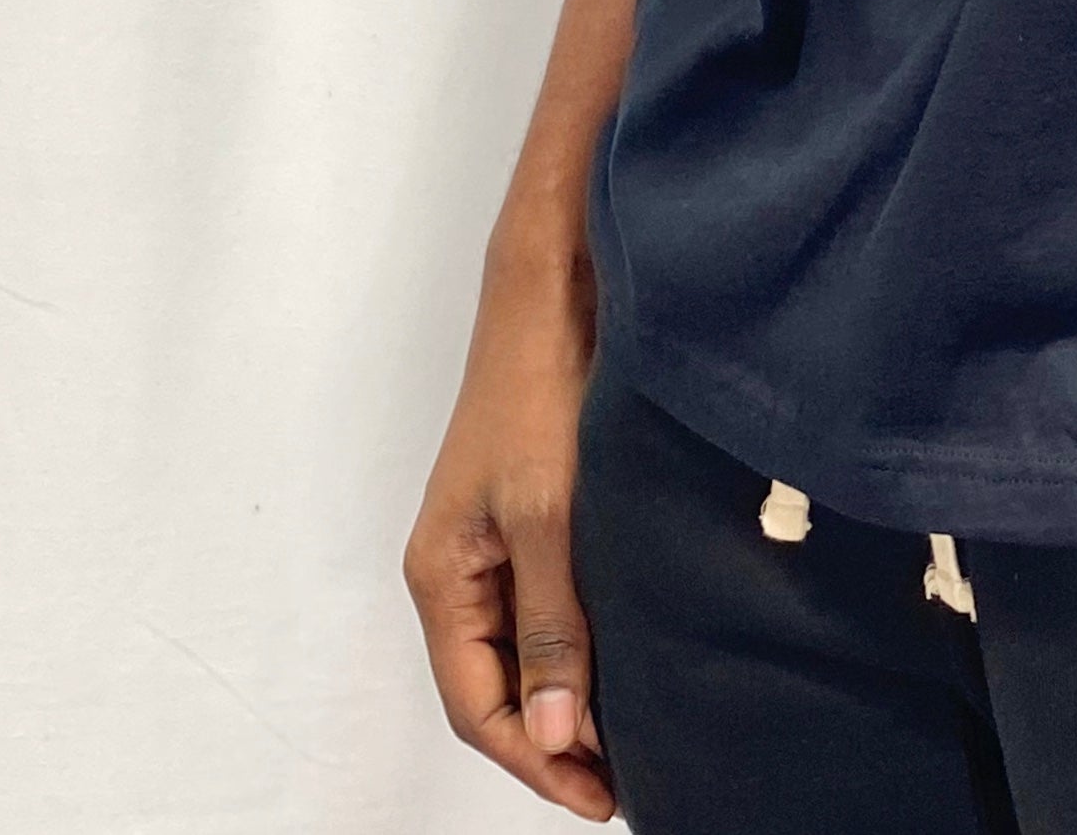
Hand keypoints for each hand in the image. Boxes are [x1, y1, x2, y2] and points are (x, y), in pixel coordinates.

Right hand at [403, 230, 615, 819]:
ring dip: (571, 693)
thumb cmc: (538, 391)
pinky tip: (630, 654)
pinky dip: (583, 640)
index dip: (535, 760)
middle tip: (628, 779)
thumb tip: (557, 736)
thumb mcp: (549, 516)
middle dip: (554, 740)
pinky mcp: (531, 512)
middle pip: (497, 686)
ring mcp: (494, 540)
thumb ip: (553, 627)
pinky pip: (547, 602)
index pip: (477, 706)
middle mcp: (459, 568)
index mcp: (442, 577)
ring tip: (634, 732)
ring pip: (526, 647)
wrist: (553, 290)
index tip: (602, 796)